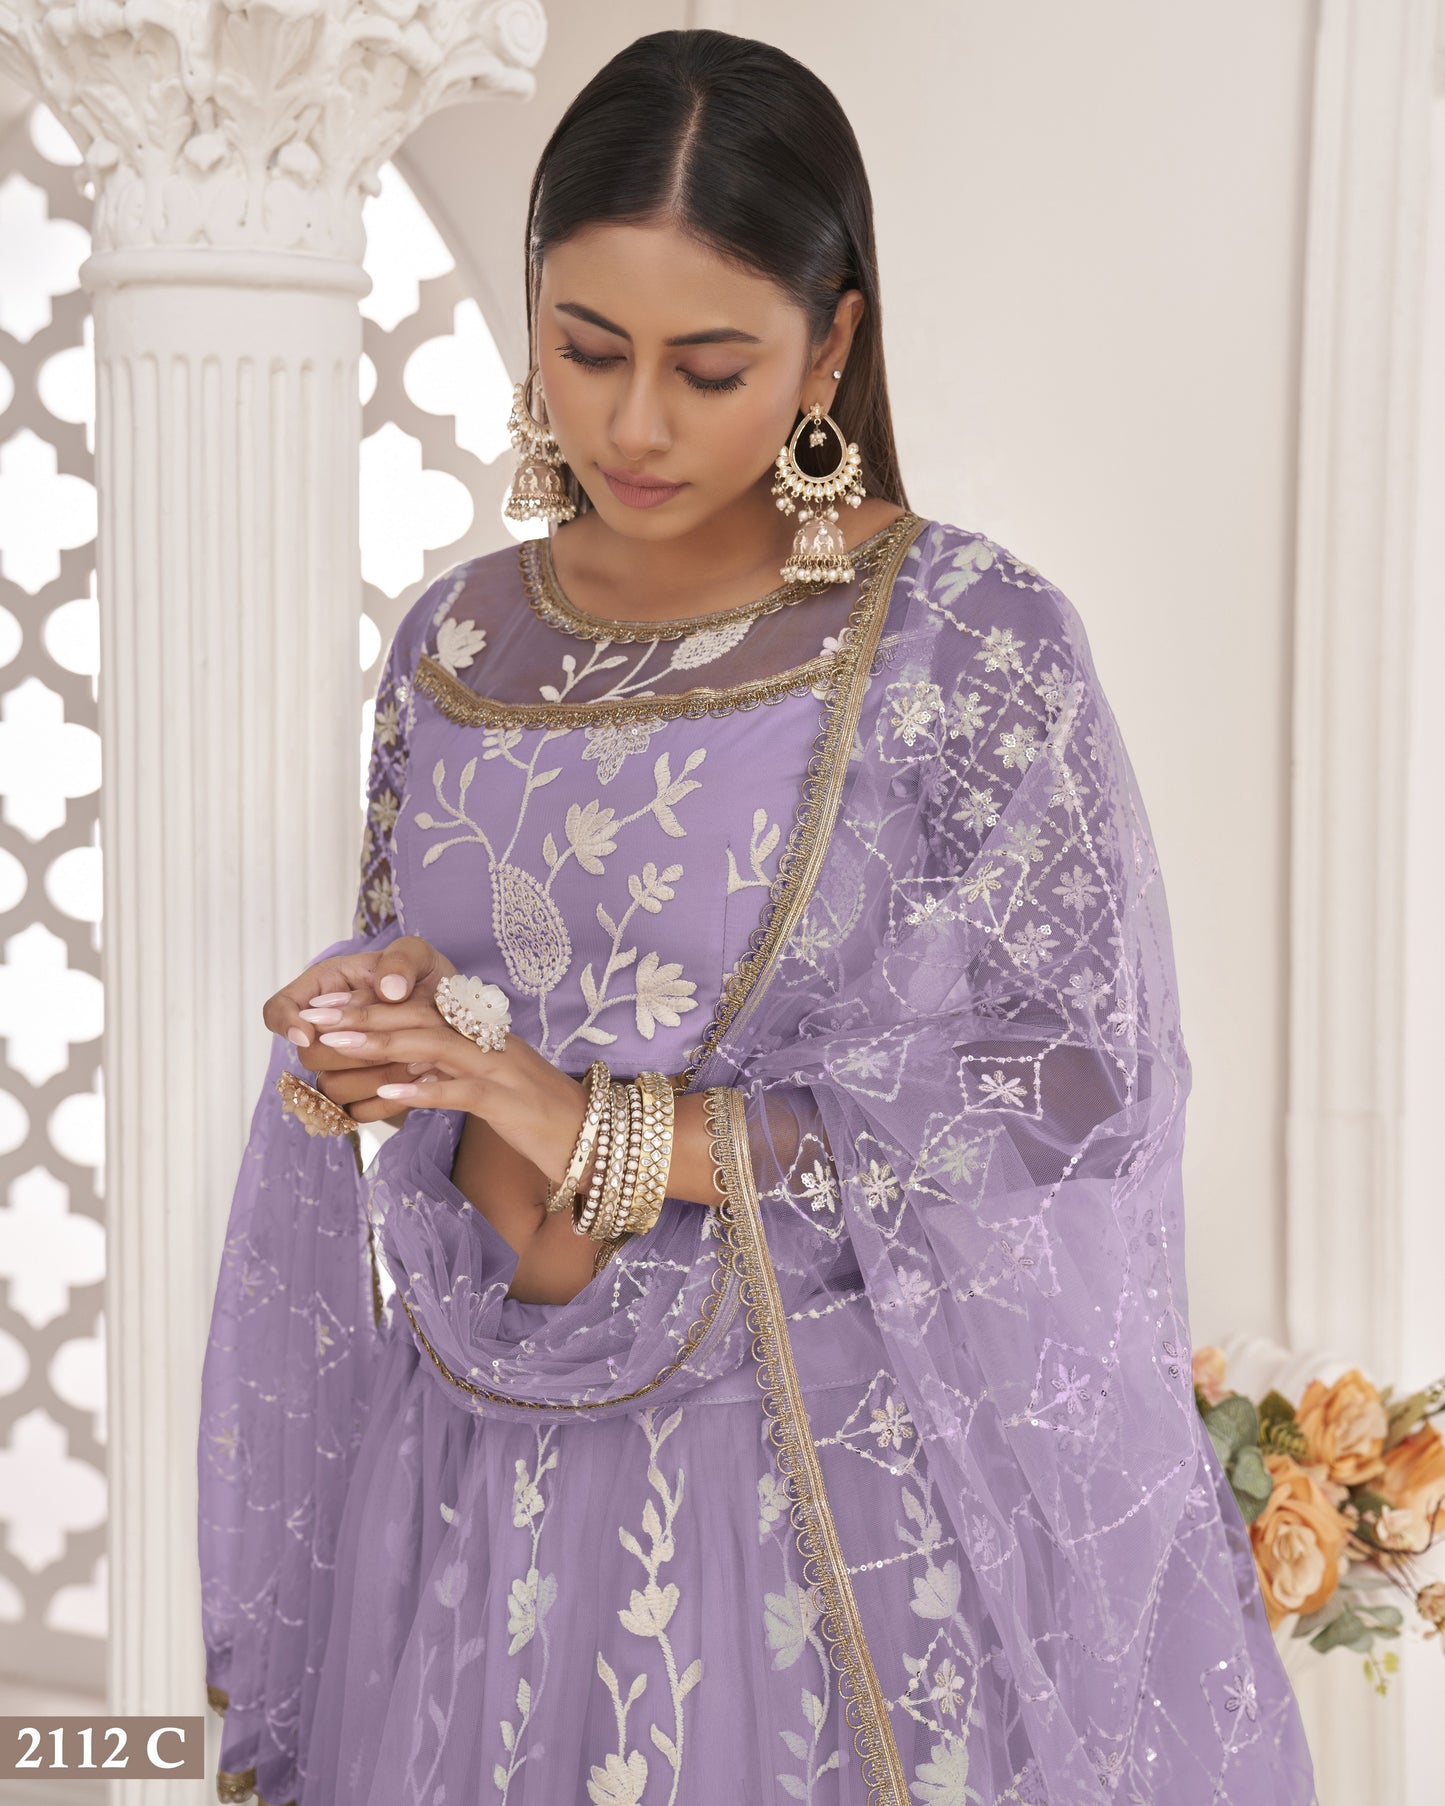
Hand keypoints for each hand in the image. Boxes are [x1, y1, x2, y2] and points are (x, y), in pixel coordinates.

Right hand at [262, 935, 459, 1125]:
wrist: (453, 1016)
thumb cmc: (425, 979)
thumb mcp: (419, 955)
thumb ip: (402, 961)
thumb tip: (388, 989)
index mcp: (326, 989)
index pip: (278, 1009)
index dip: (285, 1023)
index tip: (309, 1034)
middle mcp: (326, 1031)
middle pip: (308, 1055)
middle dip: (351, 1051)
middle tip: (398, 1042)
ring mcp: (341, 1067)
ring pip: (331, 1088)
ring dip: (376, 1076)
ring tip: (419, 1060)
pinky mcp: (362, 1095)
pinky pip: (358, 1112)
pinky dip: (389, 1100)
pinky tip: (418, 1081)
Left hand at [284, 960, 590, 1189]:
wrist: (596, 1138)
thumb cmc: (539, 1119)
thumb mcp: (489, 1088)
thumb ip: (450, 1074)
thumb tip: (405, 1073)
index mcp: (481, 1034)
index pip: (417, 1008)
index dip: (367, 1005)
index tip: (323, 1006)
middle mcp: (488, 1041)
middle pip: (416, 1018)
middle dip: (360, 1015)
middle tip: (313, 1016)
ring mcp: (498, 1067)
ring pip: (431, 1044)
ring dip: (380, 1042)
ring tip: (336, 1043)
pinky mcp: (507, 1100)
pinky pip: (459, 1090)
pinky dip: (423, 1089)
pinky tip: (387, 1092)